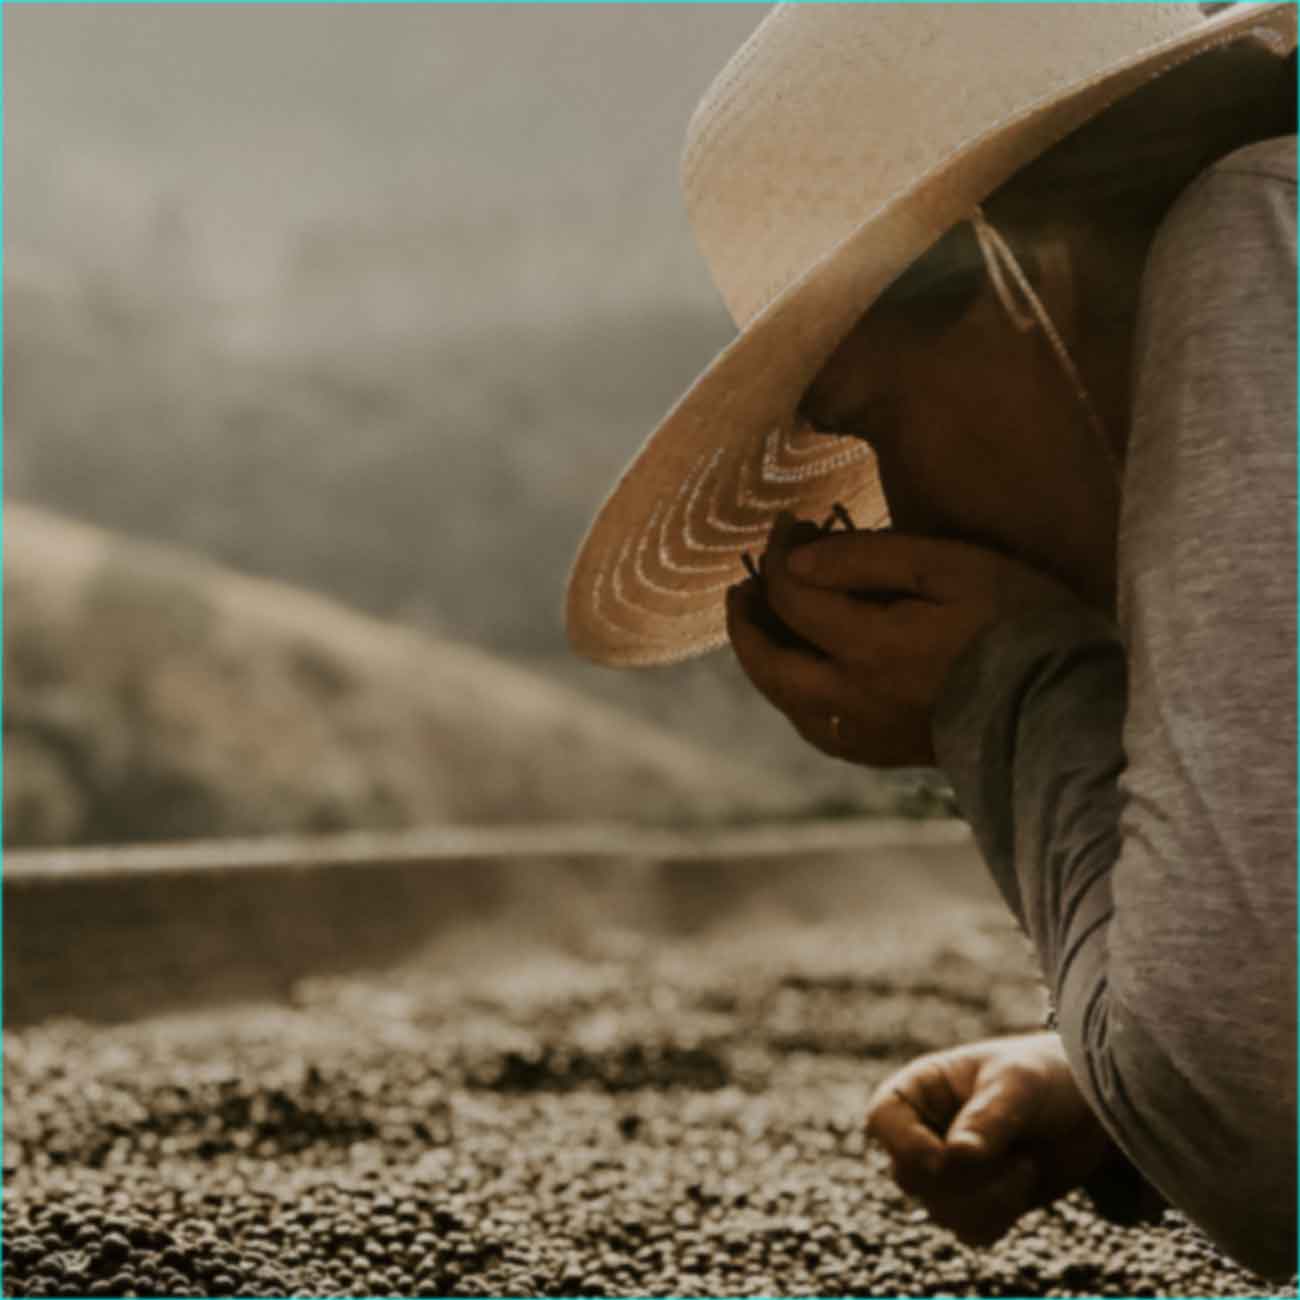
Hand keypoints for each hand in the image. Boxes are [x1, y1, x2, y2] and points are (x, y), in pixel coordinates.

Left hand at [725, 518, 1081, 765]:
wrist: (1065, 707)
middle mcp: (853, 698)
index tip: (787, 523)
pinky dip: (794, 698)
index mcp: (868, 647)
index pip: (792, 596)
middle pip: (770, 664)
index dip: (778, 554)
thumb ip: (868, 559)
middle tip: (739, 588)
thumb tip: (796, 560)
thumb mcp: (950, 568)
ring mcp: (866, 733)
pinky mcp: (884, 754)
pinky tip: (802, 678)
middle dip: (746, 623)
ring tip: (761, 626)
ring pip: (787, 702)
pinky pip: (817, 729)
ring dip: (763, 662)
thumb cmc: (1018, 622)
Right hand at [866, 1033, 1120, 1246]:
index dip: (905, 1144)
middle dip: (966, 1179)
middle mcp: (924, 1131)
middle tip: (1017, 1158)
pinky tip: (1024, 1185)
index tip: (943, 1159)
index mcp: (920, 1089)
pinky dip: (999, 1217)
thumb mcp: (1018, 1085)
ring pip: (941, 1210)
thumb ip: (987, 1118)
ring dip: (990, 1200)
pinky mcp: (975, 1202)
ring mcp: (947, 1171)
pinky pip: (968, 1229)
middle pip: (910, 1175)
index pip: (883, 1120)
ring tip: (1026, 1165)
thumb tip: (955, 1158)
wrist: (1090, 1108)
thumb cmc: (1046, 1077)